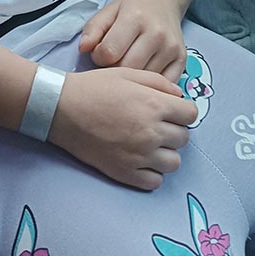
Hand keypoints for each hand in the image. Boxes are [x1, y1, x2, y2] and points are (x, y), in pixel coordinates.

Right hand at [48, 67, 197, 189]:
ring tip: (150, 144)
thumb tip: (179, 96)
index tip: (172, 111)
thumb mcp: (128, 73)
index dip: (183, 111)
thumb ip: (159, 82)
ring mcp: (139, 155)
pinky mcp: (125, 173)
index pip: (191, 115)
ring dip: (166, 153)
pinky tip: (140, 159)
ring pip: (173, 163)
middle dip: (174, 130)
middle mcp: (151, 132)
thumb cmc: (94, 87)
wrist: (63, 109)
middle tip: (157, 125)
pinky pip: (155, 182)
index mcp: (154, 105)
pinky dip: (151, 172)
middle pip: (184, 139)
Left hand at [79, 0, 186, 81]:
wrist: (164, 2)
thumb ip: (93, 29)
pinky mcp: (182, 60)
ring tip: (127, 67)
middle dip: (114, 70)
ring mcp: (172, 48)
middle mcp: (157, 33)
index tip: (100, 54)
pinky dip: (150, 85)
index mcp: (135, 18)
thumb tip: (83, 49)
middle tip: (112, 64)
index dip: (98, 57)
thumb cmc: (132, 10)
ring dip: (132, 79)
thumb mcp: (109, 12)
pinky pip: (162, 85)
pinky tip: (143, 74)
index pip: (110, 51)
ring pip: (144, 80)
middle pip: (127, 68)